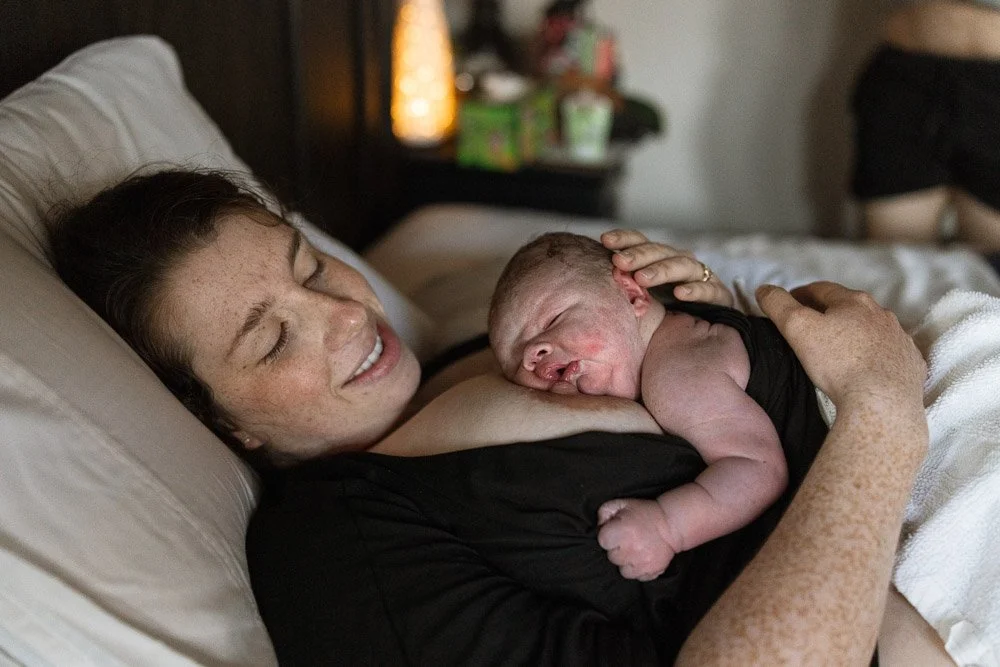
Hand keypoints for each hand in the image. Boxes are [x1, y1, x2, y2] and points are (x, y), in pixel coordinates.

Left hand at [597, 497, 677, 581]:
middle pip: (612, 556)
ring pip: (623, 570)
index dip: (608, 535)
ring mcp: (642, 562)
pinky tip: (642, 558)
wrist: (672, 525)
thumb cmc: (645, 513)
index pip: (603, 541)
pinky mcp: (651, 571)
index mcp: (623, 530)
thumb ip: (604, 512)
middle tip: (628, 540)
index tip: (616, 532)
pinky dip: (638, 570)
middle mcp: (632, 548)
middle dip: (617, 549)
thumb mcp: (622, 504)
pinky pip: (637, 577)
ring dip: (627, 561)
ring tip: (635, 549)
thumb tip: (599, 526)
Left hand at [601, 229, 733, 306]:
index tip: (605, 240)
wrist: (702, 328)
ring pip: (682, 266)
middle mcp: (679, 261)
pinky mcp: (719, 294)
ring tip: (643, 278)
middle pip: (660, 252)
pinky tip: (680, 293)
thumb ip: (623, 284)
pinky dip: (695, 290)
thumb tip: (590, 277)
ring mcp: (700, 276)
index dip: (625, 239)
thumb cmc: (662, 311)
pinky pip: (709, 290)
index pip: (641, 242)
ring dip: (662, 270)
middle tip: (620, 262)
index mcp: (659, 258)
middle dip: (639, 255)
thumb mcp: (640, 296)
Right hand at [755, 281, 926, 409]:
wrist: (884, 402)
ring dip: (856, 332)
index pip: (822, 289)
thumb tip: (763, 289)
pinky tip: (867, 368)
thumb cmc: (838, 363)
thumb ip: (778, 305)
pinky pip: (891, 353)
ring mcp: (900, 339)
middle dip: (830, 312)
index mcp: (854, 302)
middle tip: (812, 325)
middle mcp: (882, 315)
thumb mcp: (797, 328)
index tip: (790, 303)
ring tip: (839, 348)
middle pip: (850, 307)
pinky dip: (877, 355)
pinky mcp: (911, 364)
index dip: (802, 294)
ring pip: (873, 329)